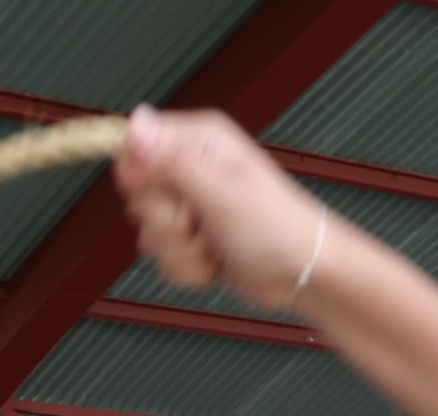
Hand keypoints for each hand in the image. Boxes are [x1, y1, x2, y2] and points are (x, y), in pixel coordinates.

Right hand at [116, 107, 330, 311]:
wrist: (302, 271)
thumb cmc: (277, 227)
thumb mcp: (220, 190)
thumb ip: (173, 158)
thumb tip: (135, 122)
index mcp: (197, 140)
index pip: (135, 148)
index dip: (142, 180)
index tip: (171, 197)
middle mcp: (190, 167)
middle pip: (139, 195)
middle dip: (166, 222)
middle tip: (199, 223)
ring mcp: (189, 203)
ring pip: (149, 231)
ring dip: (179, 250)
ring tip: (213, 242)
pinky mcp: (189, 236)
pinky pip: (162, 255)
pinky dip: (187, 266)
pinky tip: (213, 259)